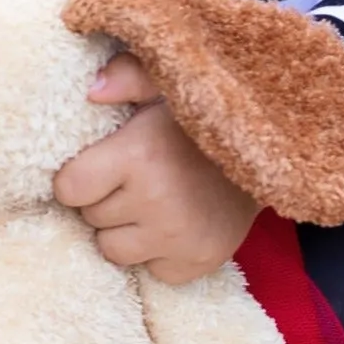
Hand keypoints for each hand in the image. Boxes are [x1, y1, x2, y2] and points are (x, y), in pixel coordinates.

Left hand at [53, 55, 256, 283]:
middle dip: (104, 199)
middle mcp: (157, 201)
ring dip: (124, 230)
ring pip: (113, 250)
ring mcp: (179, 238)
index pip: (69, 188)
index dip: (78, 177)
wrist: (273, 152)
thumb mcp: (168, 83)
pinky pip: (150, 270)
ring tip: (152, 202)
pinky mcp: (199, 263)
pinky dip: (156, 253)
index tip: (99, 165)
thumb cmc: (205, 118)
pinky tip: (175, 224)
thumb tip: (92, 89)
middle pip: (91, 217)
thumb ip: (128, 74)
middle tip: (136, 178)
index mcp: (140, 154)